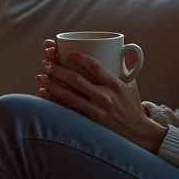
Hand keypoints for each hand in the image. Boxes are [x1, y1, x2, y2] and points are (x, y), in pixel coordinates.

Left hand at [36, 39, 166, 152]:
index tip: (68, 52)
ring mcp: (97, 110)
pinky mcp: (90, 121)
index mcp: (115, 84)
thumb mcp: (132, 84)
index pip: (95, 66)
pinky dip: (54, 101)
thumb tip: (122, 46)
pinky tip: (43, 93)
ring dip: (52, 85)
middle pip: (77, 80)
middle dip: (59, 70)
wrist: (137, 132)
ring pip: (69, 96)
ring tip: (41, 76)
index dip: (80, 58)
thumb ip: (125, 66)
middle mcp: (105, 97)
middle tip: (47, 62)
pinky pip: (68, 110)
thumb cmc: (132, 105)